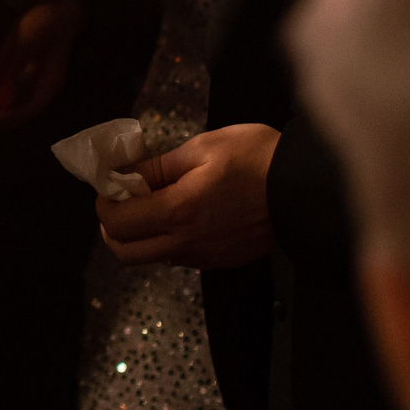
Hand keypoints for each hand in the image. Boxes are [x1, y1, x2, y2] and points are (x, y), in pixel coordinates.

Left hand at [0, 0, 82, 126]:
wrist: (51, 10)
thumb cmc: (48, 22)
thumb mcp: (33, 37)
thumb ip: (17, 58)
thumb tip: (1, 76)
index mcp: (49, 84)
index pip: (32, 108)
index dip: (14, 115)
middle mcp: (35, 86)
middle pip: (16, 111)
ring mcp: (21, 79)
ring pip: (1, 100)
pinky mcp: (9, 69)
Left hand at [96, 123, 279, 268]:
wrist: (305, 189)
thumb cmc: (256, 158)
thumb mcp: (202, 148)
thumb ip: (158, 166)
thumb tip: (124, 174)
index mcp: (178, 212)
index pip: (117, 224)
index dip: (104, 203)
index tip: (112, 182)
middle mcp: (186, 243)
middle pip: (124, 253)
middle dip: (113, 227)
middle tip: (124, 199)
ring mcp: (205, 257)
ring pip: (151, 259)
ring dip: (140, 236)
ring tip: (153, 203)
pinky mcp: (221, 261)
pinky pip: (179, 258)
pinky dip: (167, 241)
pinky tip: (182, 214)